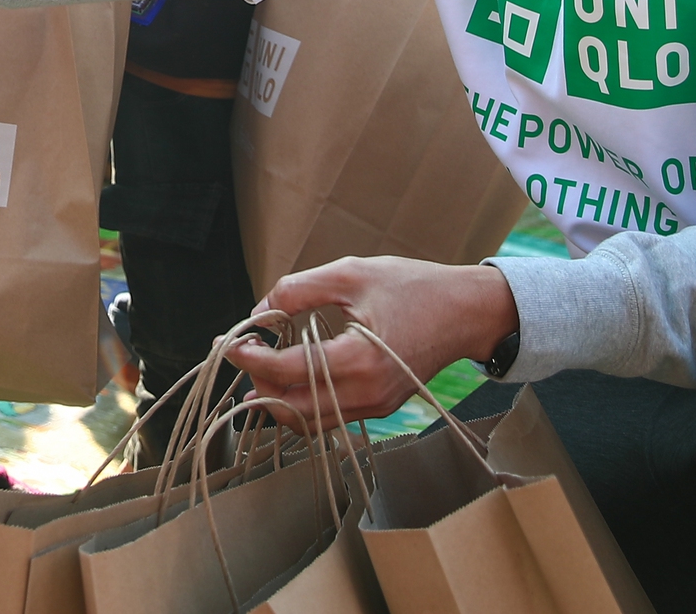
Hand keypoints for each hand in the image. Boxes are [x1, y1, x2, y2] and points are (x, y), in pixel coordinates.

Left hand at [226, 256, 519, 424]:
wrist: (466, 312)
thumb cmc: (411, 286)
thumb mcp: (350, 272)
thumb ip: (299, 290)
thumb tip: (259, 311)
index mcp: (359, 359)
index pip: (289, 371)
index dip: (252, 358)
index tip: (230, 342)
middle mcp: (368, 393)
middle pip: (294, 410)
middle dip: (260, 385)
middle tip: (243, 355)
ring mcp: (376, 406)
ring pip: (311, 423)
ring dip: (279, 402)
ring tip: (258, 373)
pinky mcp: (382, 408)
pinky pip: (331, 419)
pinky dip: (303, 406)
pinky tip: (289, 382)